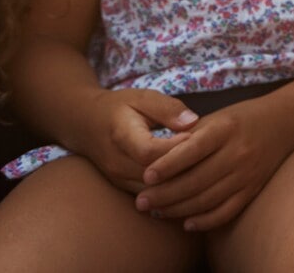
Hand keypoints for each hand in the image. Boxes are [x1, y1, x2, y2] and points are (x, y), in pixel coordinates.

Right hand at [72, 88, 198, 193]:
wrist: (86, 124)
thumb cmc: (120, 108)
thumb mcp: (143, 97)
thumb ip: (167, 108)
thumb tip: (193, 122)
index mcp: (122, 136)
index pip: (150, 152)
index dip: (175, 149)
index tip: (196, 138)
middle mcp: (117, 162)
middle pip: (154, 177)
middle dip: (183, 170)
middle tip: (207, 159)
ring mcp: (118, 179)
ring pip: (153, 193)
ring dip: (178, 185)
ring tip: (202, 171)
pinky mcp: (122, 188)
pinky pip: (149, 197)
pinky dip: (170, 193)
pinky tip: (189, 183)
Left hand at [135, 97, 293, 231]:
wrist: (284, 122)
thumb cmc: (240, 119)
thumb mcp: (216, 117)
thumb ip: (190, 137)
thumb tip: (155, 158)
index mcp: (225, 129)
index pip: (191, 150)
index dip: (167, 165)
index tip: (146, 176)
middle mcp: (237, 152)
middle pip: (196, 180)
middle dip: (164, 194)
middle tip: (141, 202)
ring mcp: (247, 174)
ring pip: (207, 199)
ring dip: (178, 210)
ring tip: (156, 212)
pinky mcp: (252, 189)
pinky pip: (226, 212)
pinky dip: (204, 221)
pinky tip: (186, 223)